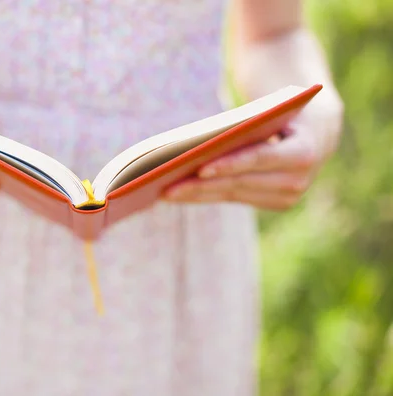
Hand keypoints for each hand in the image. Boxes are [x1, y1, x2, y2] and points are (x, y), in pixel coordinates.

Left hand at [164, 88, 343, 210]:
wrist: (316, 125)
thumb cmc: (283, 108)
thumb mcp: (270, 107)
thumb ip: (246, 121)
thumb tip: (198, 142)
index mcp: (304, 150)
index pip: (259, 159)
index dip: (228, 165)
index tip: (199, 169)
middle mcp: (299, 180)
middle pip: (239, 182)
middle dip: (200, 186)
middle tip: (166, 187)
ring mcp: (288, 196)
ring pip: (232, 195)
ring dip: (197, 194)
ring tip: (164, 192)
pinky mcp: (275, 203)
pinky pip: (234, 198)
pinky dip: (206, 195)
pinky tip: (180, 193)